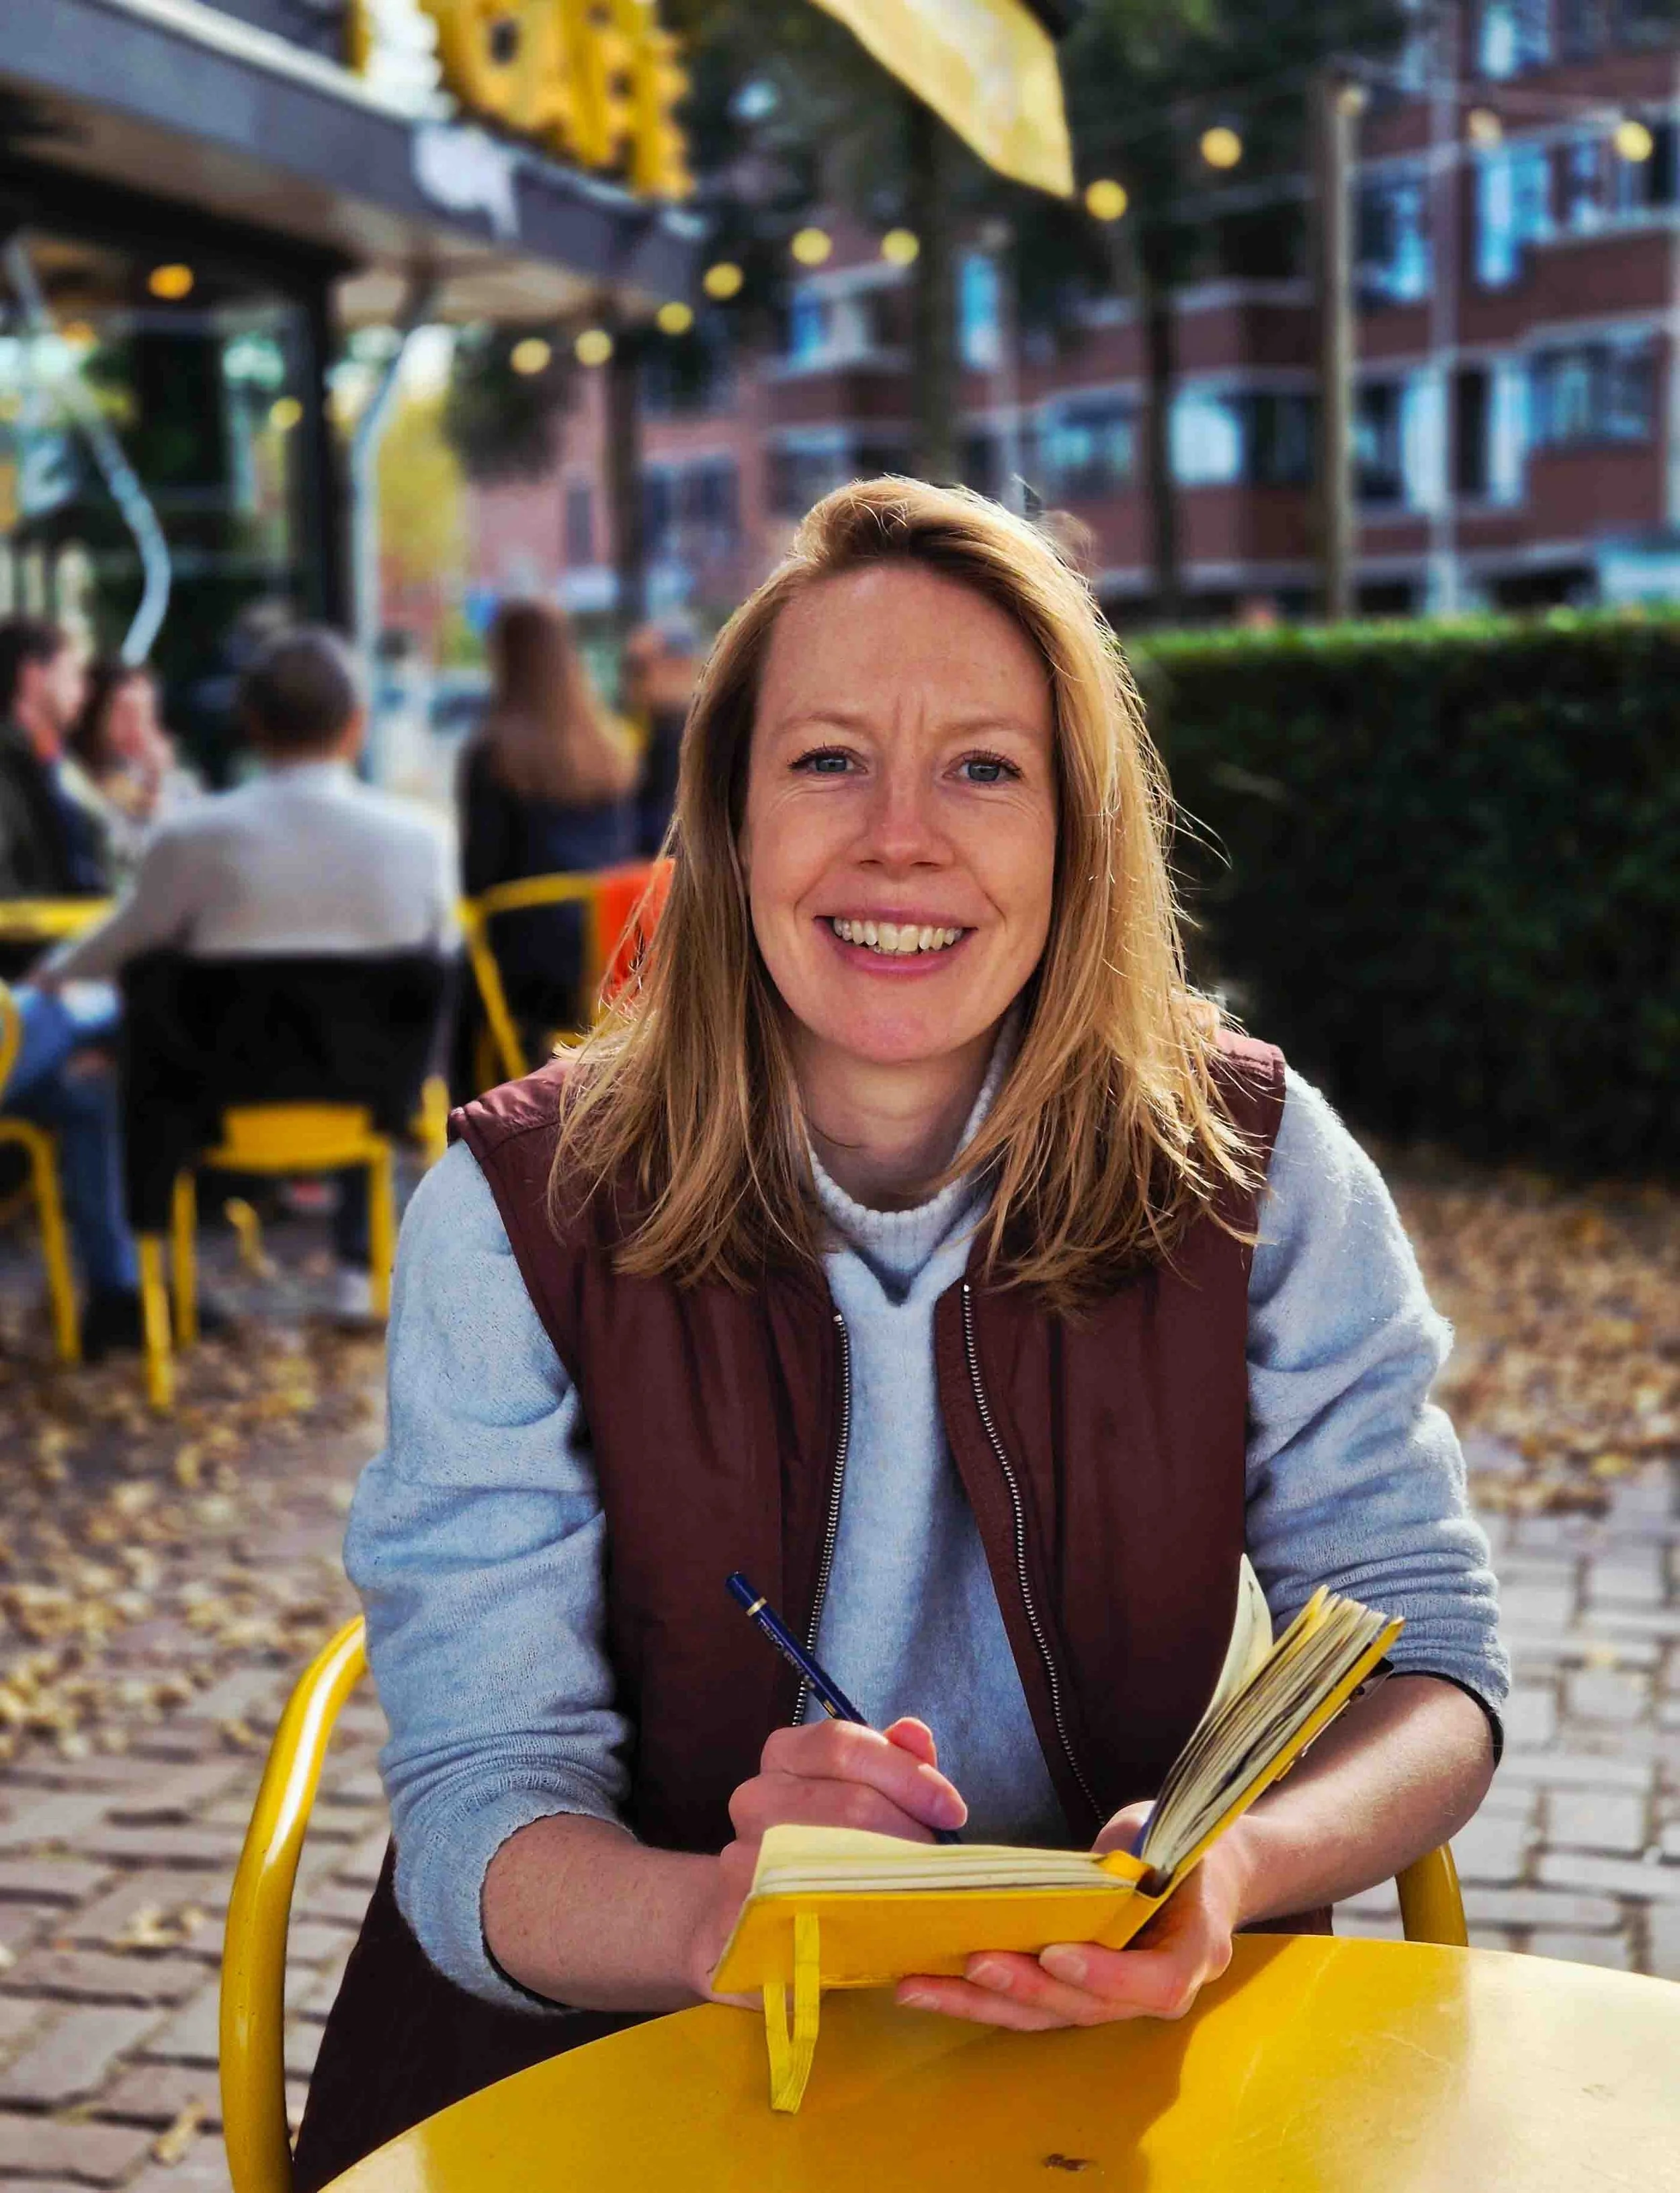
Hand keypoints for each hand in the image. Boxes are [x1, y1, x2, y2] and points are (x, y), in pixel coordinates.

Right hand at [685, 1716, 967, 2001]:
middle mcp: (754, 1798)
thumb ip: (893, 1764)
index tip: (952, 1810)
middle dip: (908, 1831)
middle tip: (939, 1861)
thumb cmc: (824, 1850)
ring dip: (888, 1876)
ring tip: (916, 1892)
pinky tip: (879, 1928)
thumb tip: (916, 1733)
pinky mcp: (740, 1917)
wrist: (758, 1927)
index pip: (842, 1744)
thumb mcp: (861, 1797)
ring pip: (830, 1858)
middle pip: (846, 1802)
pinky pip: (807, 1914)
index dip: (905, 1772)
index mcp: (785, 1755)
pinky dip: (852, 1918)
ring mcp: (739, 1858)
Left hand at [893, 1801, 1254, 2031]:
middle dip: (1026, 1987)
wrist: (1206, 1872)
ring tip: (921, 1988)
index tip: (1057, 1952)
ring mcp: (1117, 2000)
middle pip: (1088, 2006)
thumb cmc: (1187, 1845)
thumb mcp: (1174, 1837)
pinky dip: (981, 1997)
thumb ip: (1140, 1859)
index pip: (1157, 1982)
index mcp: (1195, 1950)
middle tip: (973, 1963)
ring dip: (982, 2003)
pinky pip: (1033, 2004)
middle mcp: (1156, 1989)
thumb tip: (1099, 1864)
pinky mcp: (1080, 1994)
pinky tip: (929, 1987)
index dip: (1106, 1973)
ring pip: (1049, 2015)